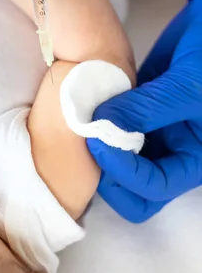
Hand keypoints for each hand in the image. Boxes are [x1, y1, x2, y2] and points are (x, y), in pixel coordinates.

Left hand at [87, 0, 201, 222]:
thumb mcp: (189, 84)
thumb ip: (147, 108)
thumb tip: (101, 125)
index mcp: (195, 158)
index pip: (156, 188)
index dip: (124, 173)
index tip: (99, 140)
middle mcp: (172, 152)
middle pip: (133, 188)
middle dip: (107, 173)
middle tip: (89, 141)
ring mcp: (152, 132)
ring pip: (118, 160)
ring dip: (99, 149)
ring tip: (83, 125)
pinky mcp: (136, 111)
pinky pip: (112, 128)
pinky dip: (98, 123)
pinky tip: (84, 108)